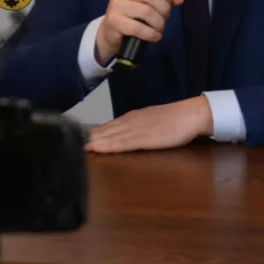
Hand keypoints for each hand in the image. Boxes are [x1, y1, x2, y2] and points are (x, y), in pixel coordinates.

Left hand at [85, 96, 212, 153]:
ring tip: (79, 148)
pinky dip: (108, 146)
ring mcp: (137, 129)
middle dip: (90, 139)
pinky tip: (98, 149)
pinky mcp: (144, 138)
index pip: (110, 126)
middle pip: (106, 131)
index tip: (80, 140)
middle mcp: (133, 121)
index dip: (95, 134)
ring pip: (111, 136)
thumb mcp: (156, 121)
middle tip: (71, 145)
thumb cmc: (178, 121)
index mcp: (135, 117)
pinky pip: (122, 142)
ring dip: (95, 142)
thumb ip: (142, 127)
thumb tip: (129, 135)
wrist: (192, 115)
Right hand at [95, 0, 184, 64]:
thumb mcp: (151, 1)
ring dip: (159, 23)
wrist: (113, 31)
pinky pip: (138, 28)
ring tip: (160, 28)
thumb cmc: (135, 12)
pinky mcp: (113, 21)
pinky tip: (155, 36)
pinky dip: (151, 34)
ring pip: (147, 12)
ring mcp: (115, 4)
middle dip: (164, 9)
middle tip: (165, 17)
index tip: (169, 1)